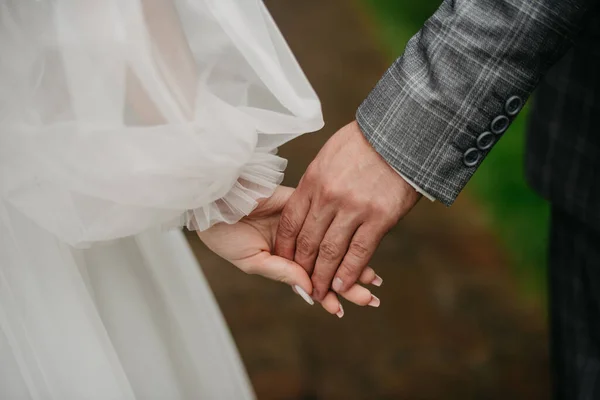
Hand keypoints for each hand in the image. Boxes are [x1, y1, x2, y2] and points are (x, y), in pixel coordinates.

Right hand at [198, 185, 382, 316]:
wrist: (215, 201)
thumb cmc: (224, 234)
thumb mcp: (251, 261)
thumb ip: (281, 271)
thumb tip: (309, 285)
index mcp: (283, 262)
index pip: (312, 282)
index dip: (326, 295)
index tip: (341, 310)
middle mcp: (297, 246)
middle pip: (328, 267)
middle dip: (348, 284)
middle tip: (370, 299)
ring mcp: (302, 226)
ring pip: (333, 246)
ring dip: (352, 261)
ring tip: (372, 278)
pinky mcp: (302, 203)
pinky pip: (325, 220)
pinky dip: (340, 232)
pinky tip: (356, 244)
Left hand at [275, 121, 420, 300]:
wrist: (402, 135)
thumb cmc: (365, 142)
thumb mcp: (329, 155)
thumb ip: (316, 181)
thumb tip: (307, 201)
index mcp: (313, 180)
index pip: (291, 222)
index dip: (285, 246)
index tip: (284, 261)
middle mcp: (329, 197)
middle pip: (307, 241)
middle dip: (301, 267)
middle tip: (300, 284)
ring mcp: (354, 208)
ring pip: (331, 252)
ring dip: (323, 277)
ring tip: (319, 293)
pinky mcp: (379, 218)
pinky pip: (359, 252)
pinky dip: (349, 273)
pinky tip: (342, 286)